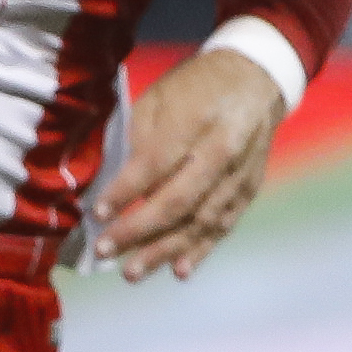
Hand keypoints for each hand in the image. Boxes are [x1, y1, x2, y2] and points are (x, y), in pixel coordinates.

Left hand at [96, 45, 283, 280]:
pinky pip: (223, 226)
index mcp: (195, 119)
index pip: (155, 163)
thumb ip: (139, 140)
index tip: (97, 213)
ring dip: (164, 250)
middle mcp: (221, 150)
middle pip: (178, 200)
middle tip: (106, 250)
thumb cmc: (194, 88)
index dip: (125, 191)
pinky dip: (200, 251)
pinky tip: (178, 270)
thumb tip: (114, 184)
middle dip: (138, 230)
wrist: (254, 79)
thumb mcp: (159, 97)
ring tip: (133, 272)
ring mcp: (239, 174)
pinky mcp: (249, 190)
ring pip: (200, 221)